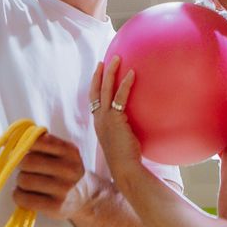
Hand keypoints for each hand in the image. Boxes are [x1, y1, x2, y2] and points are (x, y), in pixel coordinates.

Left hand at [14, 134, 96, 220]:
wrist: (87, 198)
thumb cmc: (68, 172)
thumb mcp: (65, 153)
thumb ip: (46, 144)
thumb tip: (16, 140)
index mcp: (70, 151)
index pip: (40, 141)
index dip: (25, 143)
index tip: (20, 147)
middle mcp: (68, 169)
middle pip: (28, 161)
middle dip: (21, 164)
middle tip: (25, 168)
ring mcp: (62, 189)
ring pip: (24, 180)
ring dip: (20, 181)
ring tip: (27, 182)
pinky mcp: (54, 207)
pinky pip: (24, 199)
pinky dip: (18, 195)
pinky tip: (24, 194)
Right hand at [90, 57, 142, 174]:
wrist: (125, 168)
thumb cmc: (126, 157)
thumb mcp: (120, 138)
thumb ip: (122, 127)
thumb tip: (131, 119)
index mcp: (98, 124)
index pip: (93, 100)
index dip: (95, 85)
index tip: (98, 73)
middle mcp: (99, 119)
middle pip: (96, 91)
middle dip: (99, 74)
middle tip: (103, 61)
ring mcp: (105, 118)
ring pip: (106, 89)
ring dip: (111, 72)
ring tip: (117, 58)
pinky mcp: (115, 118)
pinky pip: (120, 96)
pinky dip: (125, 83)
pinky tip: (132, 73)